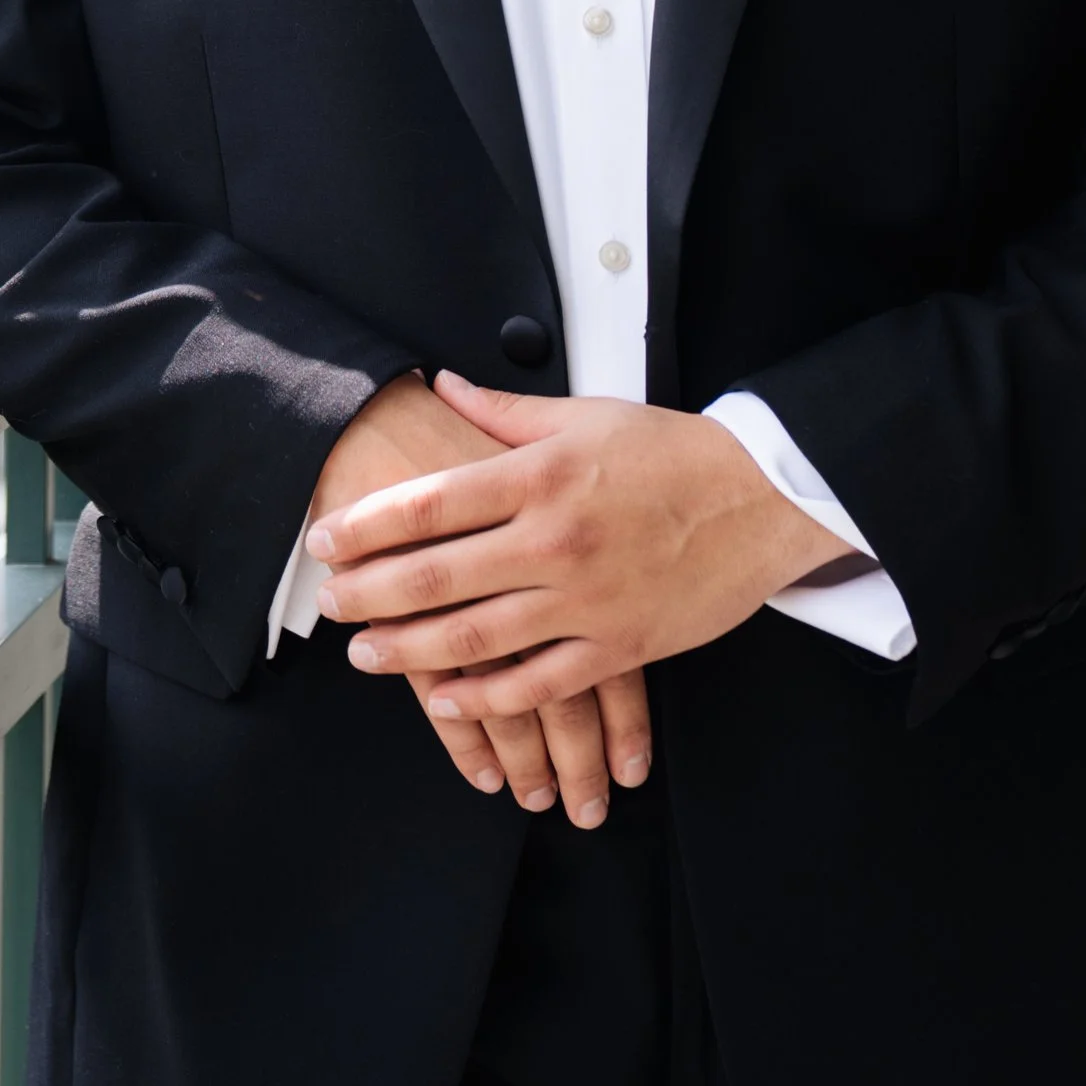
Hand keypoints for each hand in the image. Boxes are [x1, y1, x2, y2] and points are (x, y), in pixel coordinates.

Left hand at [309, 374, 842, 729]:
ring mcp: (584, 602)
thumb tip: (440, 384)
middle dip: (369, 594)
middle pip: (437, 576)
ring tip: (366, 655)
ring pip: (477, 637)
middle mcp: (553, 541)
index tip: (324, 540)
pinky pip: (539, 684)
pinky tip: (448, 700)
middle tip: (326, 605)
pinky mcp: (618, 647)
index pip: (430, 503)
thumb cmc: (674, 452)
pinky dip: (488, 700)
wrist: (762, 499)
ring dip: (411, 651)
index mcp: (540, 476)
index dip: (366, 525)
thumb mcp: (586, 414)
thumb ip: (504, 409)